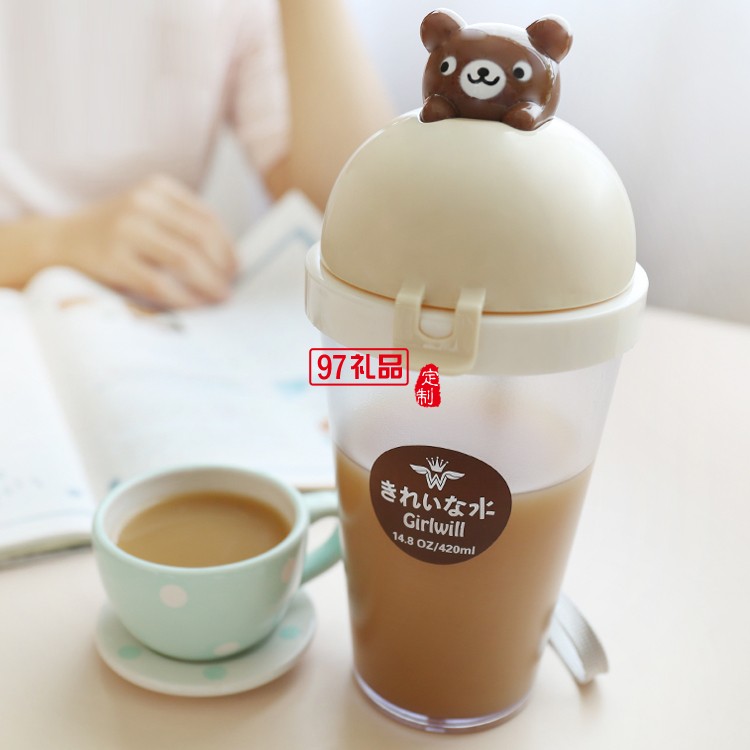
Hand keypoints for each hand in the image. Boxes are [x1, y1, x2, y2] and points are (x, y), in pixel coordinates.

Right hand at [56, 175, 236, 308]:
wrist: (60, 242)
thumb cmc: (116, 235)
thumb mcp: (149, 215)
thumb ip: (182, 227)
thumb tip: (229, 261)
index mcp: (157, 188)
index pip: (206, 218)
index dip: (227, 247)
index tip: (237, 268)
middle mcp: (142, 203)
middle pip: (200, 238)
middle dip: (222, 267)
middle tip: (230, 287)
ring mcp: (125, 229)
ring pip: (184, 258)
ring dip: (209, 283)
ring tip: (220, 298)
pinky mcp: (112, 258)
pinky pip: (159, 283)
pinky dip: (183, 298)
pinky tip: (195, 306)